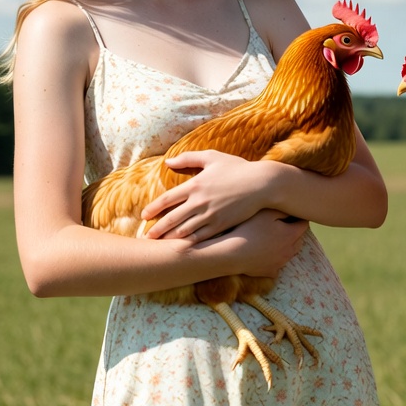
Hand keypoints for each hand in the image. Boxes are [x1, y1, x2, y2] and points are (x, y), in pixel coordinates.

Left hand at [142, 149, 278, 241]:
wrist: (262, 184)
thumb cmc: (237, 168)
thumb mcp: (213, 157)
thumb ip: (189, 158)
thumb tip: (168, 161)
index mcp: (195, 185)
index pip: (167, 199)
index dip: (153, 208)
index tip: (144, 215)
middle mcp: (199, 202)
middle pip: (171, 219)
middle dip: (157, 229)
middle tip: (147, 237)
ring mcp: (210, 215)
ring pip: (184, 231)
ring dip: (170, 238)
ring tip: (160, 244)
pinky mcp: (221, 225)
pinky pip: (201, 237)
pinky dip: (189, 243)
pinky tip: (182, 247)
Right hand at [215, 209, 308, 278]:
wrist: (233, 254)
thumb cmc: (250, 230)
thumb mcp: (267, 213)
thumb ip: (283, 210)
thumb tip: (293, 210)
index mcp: (291, 235)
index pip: (304, 224)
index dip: (300, 218)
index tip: (293, 214)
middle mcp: (289, 251)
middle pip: (299, 240)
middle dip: (295, 232)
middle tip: (286, 225)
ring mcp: (281, 263)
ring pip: (290, 254)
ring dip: (286, 246)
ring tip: (275, 239)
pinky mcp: (271, 272)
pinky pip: (277, 266)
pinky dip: (275, 260)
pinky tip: (266, 255)